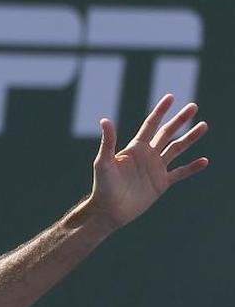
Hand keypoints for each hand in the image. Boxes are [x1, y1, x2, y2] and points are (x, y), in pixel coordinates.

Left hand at [88, 95, 207, 230]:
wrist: (109, 209)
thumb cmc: (103, 185)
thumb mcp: (104, 161)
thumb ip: (108, 141)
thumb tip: (104, 120)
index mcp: (135, 148)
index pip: (151, 125)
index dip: (160, 111)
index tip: (171, 97)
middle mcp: (147, 155)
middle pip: (167, 133)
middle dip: (180, 120)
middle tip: (193, 106)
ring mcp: (155, 168)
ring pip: (177, 149)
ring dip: (190, 138)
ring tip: (204, 125)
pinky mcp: (161, 183)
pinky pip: (180, 173)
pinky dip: (192, 167)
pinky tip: (204, 160)